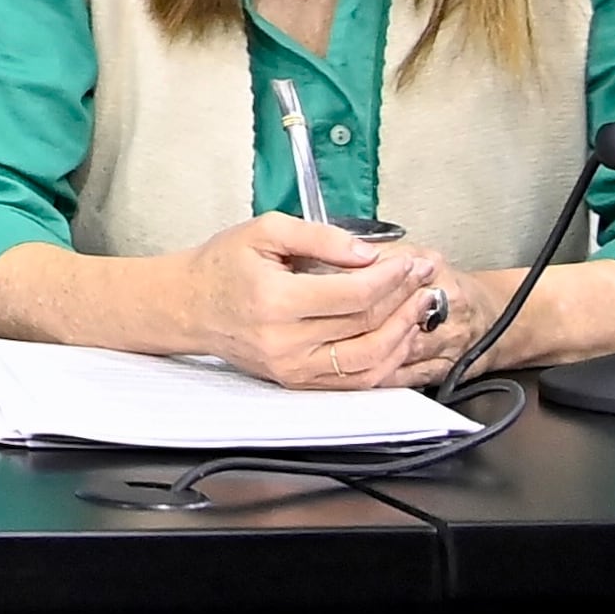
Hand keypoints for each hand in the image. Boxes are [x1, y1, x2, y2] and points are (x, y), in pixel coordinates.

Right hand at [172, 214, 442, 387]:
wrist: (187, 305)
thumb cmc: (223, 265)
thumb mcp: (264, 231)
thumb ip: (319, 236)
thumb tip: (368, 253)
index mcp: (275, 300)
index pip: (354, 294)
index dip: (392, 277)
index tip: (413, 261)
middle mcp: (286, 342)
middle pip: (368, 326)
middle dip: (406, 299)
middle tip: (427, 278)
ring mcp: (293, 368)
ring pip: (370, 361)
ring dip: (405, 334)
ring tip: (420, 307)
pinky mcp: (298, 382)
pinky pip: (356, 382)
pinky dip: (387, 362)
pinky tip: (399, 338)